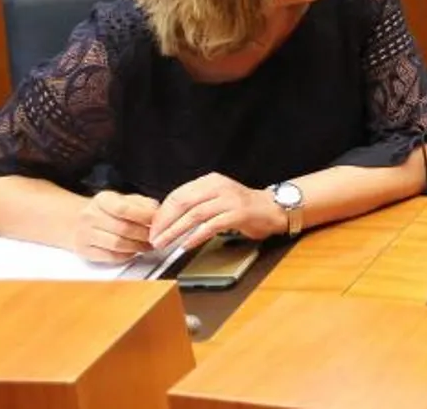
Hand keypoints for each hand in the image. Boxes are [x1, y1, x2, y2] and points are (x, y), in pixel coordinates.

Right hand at [73, 190, 157, 262]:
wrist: (77, 219)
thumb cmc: (106, 210)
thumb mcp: (124, 199)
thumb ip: (143, 204)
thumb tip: (158, 214)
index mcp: (103, 199)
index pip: (124, 208)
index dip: (144, 216)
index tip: (157, 220)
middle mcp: (91, 216)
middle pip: (123, 228)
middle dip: (145, 235)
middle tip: (157, 237)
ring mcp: (85, 234)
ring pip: (118, 245)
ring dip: (138, 247)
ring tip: (148, 245)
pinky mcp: (85, 250)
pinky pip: (110, 257)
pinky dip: (127, 255)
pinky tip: (134, 251)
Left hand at [149, 172, 286, 250]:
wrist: (273, 209)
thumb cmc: (243, 207)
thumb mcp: (217, 198)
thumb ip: (197, 203)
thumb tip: (168, 219)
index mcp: (210, 181)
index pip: (178, 194)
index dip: (162, 212)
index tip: (153, 227)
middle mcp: (219, 186)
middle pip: (183, 202)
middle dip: (165, 222)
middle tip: (154, 237)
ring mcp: (229, 199)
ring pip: (195, 214)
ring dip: (176, 230)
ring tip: (164, 243)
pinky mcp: (238, 214)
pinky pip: (211, 226)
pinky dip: (196, 236)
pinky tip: (186, 244)